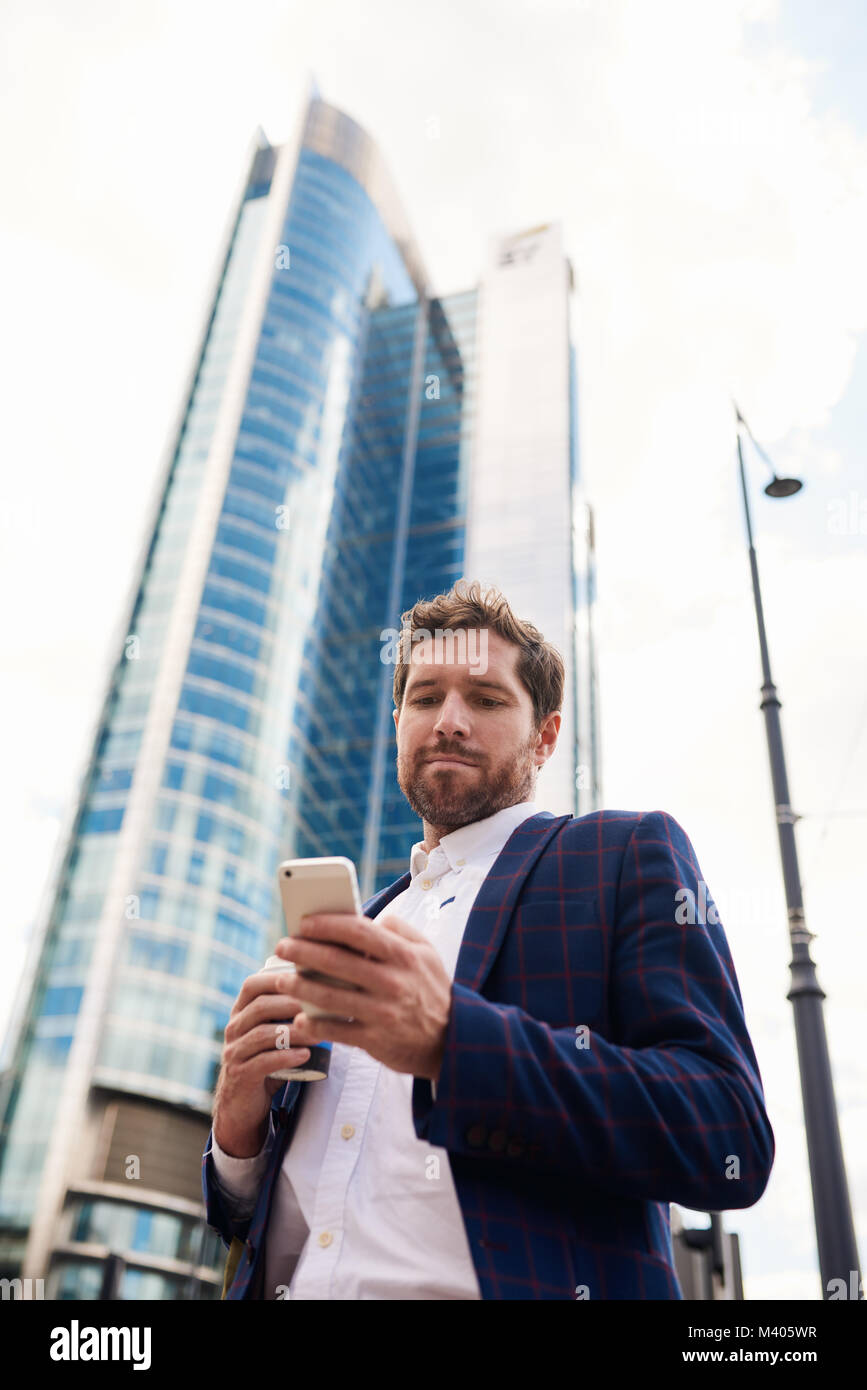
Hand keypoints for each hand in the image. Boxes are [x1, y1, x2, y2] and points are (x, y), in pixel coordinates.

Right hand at [213, 967, 318, 1157]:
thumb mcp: (272, 1032)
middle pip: (260, 1007)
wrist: (243, 1103)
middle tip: (321, 1004)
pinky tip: (306, 1055)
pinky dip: (286, 1057)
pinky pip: (262, 1062)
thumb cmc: (266, 1059)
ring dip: (294, 1032)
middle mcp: (233, 1028)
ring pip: (263, 1035)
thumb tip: (331, 989)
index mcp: (240, 1011)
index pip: (252, 985)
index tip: (307, 976)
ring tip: (319, 1032)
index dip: (277, 977)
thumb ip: (288, 1013)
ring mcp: (234, 1052)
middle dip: (292, 1003)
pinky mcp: (239, 1075)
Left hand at [274, 912, 451, 1081]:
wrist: (451, 1041)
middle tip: (281, 946)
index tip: (303, 922)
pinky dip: (315, 1025)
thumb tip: (371, 917)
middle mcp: (392, 981)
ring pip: (331, 996)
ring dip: (300, 986)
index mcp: (403, 955)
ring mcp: (383, 1012)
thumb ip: (400, 930)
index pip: (359, 931)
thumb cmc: (432, 990)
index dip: (328, 924)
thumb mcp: (427, 953)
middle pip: (338, 961)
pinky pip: (337, 1031)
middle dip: (303, 951)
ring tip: (280, 979)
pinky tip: (299, 1018)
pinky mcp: (375, 1040)